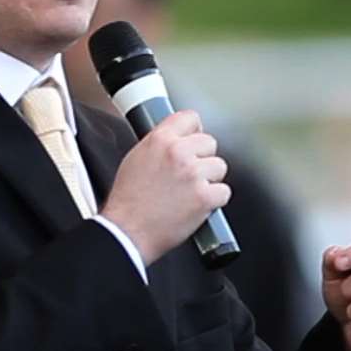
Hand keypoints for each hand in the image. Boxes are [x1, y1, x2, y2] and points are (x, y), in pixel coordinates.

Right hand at [101, 110, 229, 263]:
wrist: (127, 232)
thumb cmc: (127, 201)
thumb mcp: (135, 159)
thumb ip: (158, 144)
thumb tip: (176, 139)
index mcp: (159, 140)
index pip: (190, 118)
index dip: (193, 131)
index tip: (193, 141)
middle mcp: (178, 153)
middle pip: (210, 143)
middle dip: (202, 158)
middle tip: (188, 175)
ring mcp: (193, 174)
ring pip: (219, 167)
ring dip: (209, 180)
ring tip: (190, 192)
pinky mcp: (204, 197)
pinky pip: (223, 192)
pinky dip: (214, 200)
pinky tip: (196, 205)